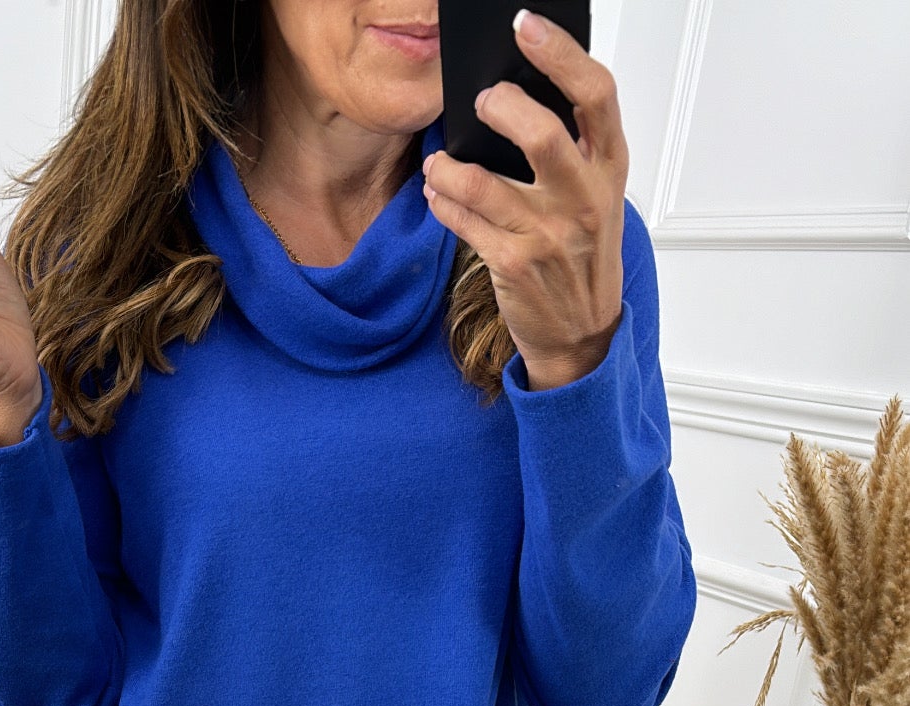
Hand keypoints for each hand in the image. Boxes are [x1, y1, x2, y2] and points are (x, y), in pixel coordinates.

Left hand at [422, 9, 627, 389]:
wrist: (582, 334)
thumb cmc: (583, 254)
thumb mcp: (596, 196)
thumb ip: (573, 148)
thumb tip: (517, 93)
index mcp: (608, 169)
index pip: (596, 95)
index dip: (560, 53)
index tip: (527, 25)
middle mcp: (583, 200)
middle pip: (542, 134)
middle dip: (502, 107)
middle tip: (481, 101)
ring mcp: (547, 236)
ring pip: (485, 183)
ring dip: (450, 166)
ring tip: (439, 162)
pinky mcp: (514, 265)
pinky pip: (465, 221)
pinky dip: (443, 202)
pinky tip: (437, 191)